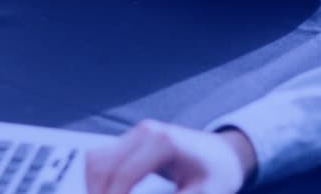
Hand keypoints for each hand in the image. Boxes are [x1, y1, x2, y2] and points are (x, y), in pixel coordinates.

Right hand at [85, 120, 255, 193]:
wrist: (225, 153)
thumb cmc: (218, 174)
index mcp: (162, 142)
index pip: (122, 177)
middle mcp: (145, 131)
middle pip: (100, 164)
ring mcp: (138, 132)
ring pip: (96, 159)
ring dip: (94, 188)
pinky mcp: (134, 139)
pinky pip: (105, 158)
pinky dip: (100, 180)